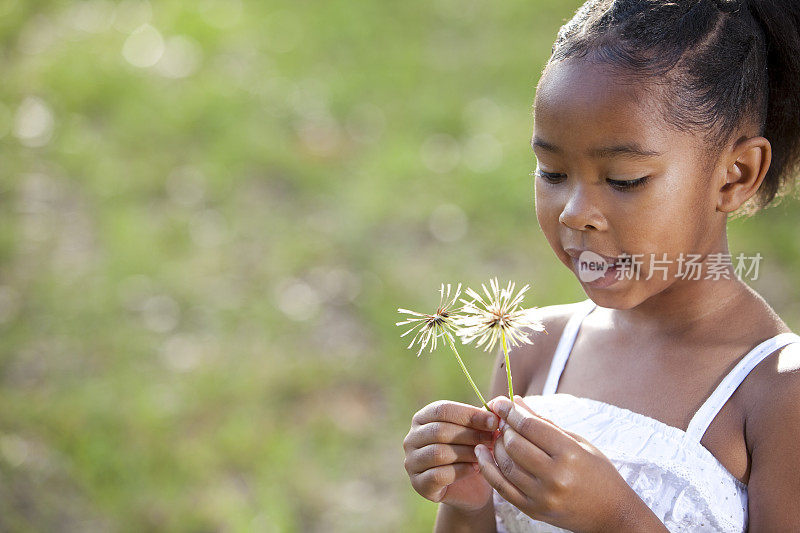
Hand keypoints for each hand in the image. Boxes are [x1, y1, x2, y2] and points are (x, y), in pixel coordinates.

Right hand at [403, 400, 500, 511]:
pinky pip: (438, 475)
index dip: (469, 414)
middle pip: (439, 431)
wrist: (470, 487)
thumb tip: (496, 403)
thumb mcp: (478, 431)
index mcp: (423, 418)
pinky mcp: (418, 484)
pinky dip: (461, 471)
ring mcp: (412, 462)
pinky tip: (476, 468)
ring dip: (466, 453)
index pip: (442, 410)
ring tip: (484, 455)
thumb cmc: (472, 452)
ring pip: (438, 453)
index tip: (494, 421)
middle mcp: (412, 438)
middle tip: (492, 440)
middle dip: (470, 434)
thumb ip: (484, 417)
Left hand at [475, 395, 635, 532]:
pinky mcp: (533, 511)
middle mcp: (555, 477)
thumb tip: (517, 402)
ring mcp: (543, 496)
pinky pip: (502, 488)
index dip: (511, 411)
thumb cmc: (598, 473)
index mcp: (570, 455)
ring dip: (495, 445)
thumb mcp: (578, 442)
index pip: (530, 426)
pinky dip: (488, 468)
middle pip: (514, 444)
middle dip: (503, 427)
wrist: (612, 514)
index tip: (501, 401)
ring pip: (505, 465)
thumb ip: (545, 422)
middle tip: (501, 419)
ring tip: (496, 434)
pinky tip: (482, 453)